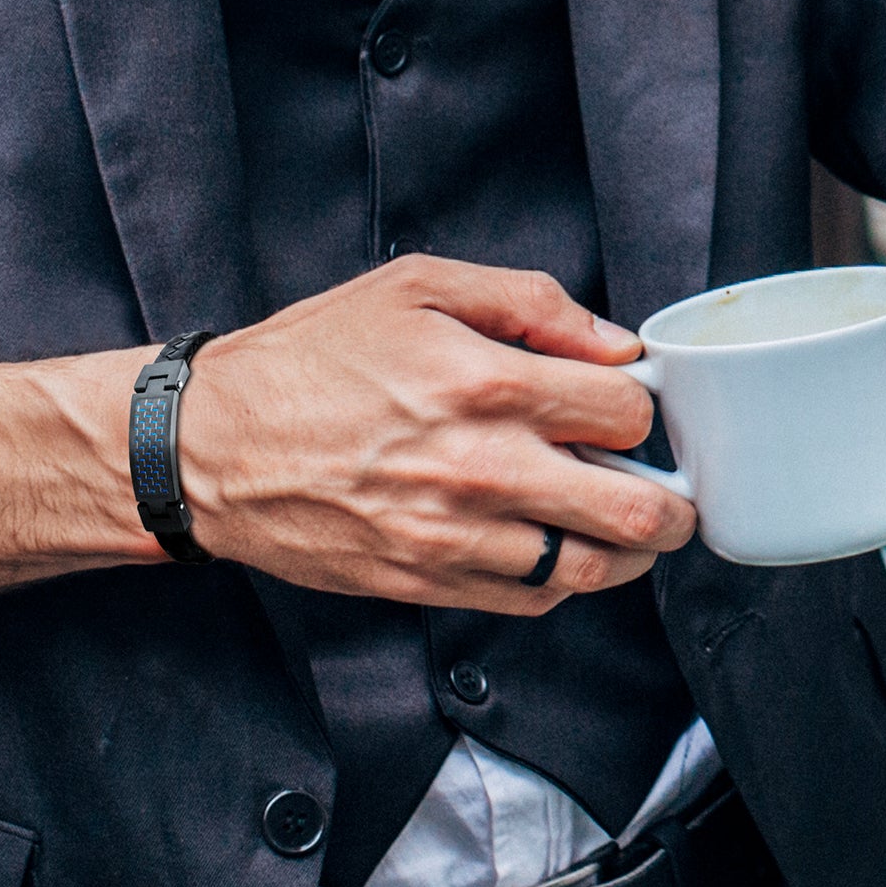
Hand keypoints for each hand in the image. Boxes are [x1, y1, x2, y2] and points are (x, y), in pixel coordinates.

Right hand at [177, 256, 695, 614]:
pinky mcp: (430, 586)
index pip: (626, 409)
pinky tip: (554, 544)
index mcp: (484, 381)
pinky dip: (562, 579)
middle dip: (670, 496)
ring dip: (628, 549)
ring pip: (594, 569)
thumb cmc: (312, 356)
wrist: (215, 444)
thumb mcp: (416, 285)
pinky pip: (533, 602)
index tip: (630, 402)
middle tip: (666, 481)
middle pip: (635, 508)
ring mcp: (456, 537)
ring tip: (626, 523)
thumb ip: (526, 300)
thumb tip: (613, 342)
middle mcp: (481, 467)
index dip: (642, 403)